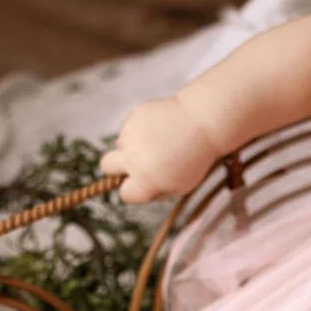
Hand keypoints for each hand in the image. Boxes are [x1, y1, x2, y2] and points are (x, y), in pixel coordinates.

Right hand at [99, 95, 223, 203]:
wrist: (204, 123)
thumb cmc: (195, 158)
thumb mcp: (181, 186)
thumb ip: (156, 192)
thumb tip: (136, 191)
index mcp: (145, 180)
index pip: (125, 194)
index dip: (134, 191)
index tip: (141, 186)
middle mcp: (133, 158)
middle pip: (106, 166)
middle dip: (116, 167)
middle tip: (133, 163)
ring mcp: (131, 135)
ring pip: (120, 144)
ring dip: (133, 146)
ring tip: (158, 142)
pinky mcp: (134, 116)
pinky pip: (129, 127)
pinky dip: (140, 129)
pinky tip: (160, 128)